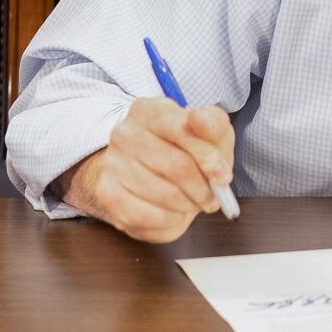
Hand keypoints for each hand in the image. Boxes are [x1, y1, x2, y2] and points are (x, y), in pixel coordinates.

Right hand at [54, 98, 234, 243]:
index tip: (222, 175)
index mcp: (150, 110)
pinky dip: (170, 220)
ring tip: (190, 201)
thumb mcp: (207, 132)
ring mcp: (112, 164)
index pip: (184, 130)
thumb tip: (203, 121)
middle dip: (203, 188)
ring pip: (166, 196)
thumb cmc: (182, 150)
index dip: (210, 157)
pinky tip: (172, 211)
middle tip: (211, 196)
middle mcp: (125, 133)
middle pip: (178, 167)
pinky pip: (150, 217)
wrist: (142, 170)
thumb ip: (213, 124)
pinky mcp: (108, 195)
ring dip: (189, 205)